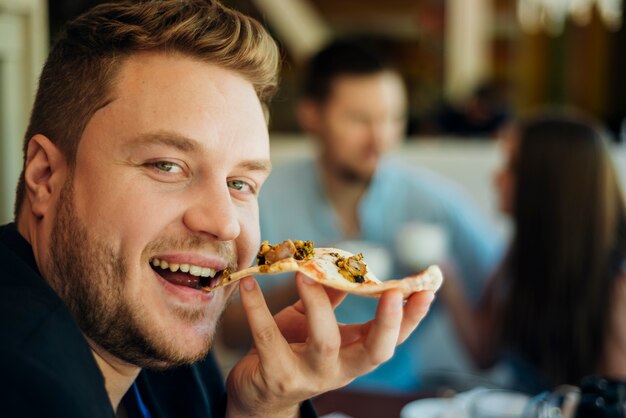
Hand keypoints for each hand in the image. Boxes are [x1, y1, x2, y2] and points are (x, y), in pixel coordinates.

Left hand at [224, 273, 434, 417]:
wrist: (257, 392)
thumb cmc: (292, 348)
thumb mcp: (315, 322)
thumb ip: (329, 296)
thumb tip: (341, 263)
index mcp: (354, 353)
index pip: (392, 338)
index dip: (412, 318)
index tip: (428, 290)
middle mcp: (339, 369)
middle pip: (374, 352)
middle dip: (387, 323)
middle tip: (393, 292)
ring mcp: (309, 376)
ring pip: (324, 343)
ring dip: (317, 304)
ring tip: (304, 273)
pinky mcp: (276, 377)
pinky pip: (268, 339)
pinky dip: (256, 310)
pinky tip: (249, 286)